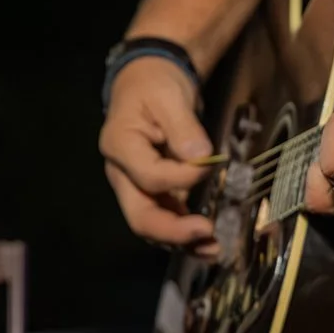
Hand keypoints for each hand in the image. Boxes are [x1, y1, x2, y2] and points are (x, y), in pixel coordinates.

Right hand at [98, 55, 219, 256]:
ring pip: (153, 226)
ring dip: (182, 242)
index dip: (182, 178)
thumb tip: (200, 156)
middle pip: (140, 216)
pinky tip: (209, 243)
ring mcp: (136, 188)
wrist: (149, 84)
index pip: (149, 177)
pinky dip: (186, 234)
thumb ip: (184, 127)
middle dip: (173, 231)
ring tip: (214, 249)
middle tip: (206, 232)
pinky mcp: (154, 193)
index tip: (209, 165)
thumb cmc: (155, 86)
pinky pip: (166, 219)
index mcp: (120, 147)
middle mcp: (122, 175)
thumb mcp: (170, 96)